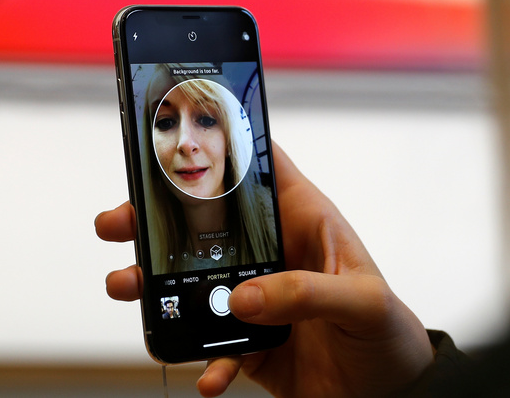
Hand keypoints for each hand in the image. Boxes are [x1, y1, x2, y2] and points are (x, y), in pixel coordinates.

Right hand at [95, 142, 433, 396]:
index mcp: (304, 223)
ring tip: (131, 288)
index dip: (221, 146)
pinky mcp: (249, 341)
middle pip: (206, 224)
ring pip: (193, 281)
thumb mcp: (363, 301)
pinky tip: (206, 373)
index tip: (174, 138)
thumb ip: (308, 292)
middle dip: (157, 219)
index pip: (260, 169)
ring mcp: (256, 298)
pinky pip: (212, 347)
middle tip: (119, 224)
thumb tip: (243, 297)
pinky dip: (202, 360)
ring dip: (157, 286)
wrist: (390, 394)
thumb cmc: (390, 333)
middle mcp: (273, 255)